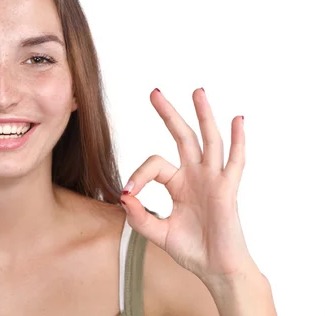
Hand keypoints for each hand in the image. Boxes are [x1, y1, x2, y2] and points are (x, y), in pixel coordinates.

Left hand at [120, 88, 257, 282]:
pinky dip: (238, 141)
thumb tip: (123, 196)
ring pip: (208, 140)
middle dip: (169, 114)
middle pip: (182, 136)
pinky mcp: (227, 190)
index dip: (138, 174)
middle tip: (155, 92)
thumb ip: (138, 216)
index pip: (154, 163)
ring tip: (197, 91)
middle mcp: (195, 175)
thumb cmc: (191, 249)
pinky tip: (237, 120)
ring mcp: (212, 180)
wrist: (215, 269)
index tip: (128, 192)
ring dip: (203, 115)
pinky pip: (235, 162)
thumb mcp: (157, 232)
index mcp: (178, 183)